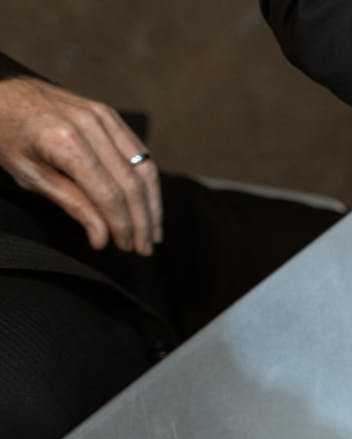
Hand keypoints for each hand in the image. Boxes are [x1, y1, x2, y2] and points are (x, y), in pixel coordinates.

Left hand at [0, 77, 161, 254]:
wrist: (0, 94)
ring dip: (152, 204)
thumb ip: (71, 204)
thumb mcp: (29, 176)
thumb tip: (101, 236)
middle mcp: (89, 125)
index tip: (126, 246)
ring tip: (153, 231)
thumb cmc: (7, 134)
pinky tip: (148, 202)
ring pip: (144, 167)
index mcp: (64, 141)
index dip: (122, 224)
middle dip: (142, 220)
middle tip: (145, 247)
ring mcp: (103, 117)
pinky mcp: (109, 115)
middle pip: (131, 183)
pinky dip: (147, 181)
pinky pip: (139, 152)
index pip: (108, 193)